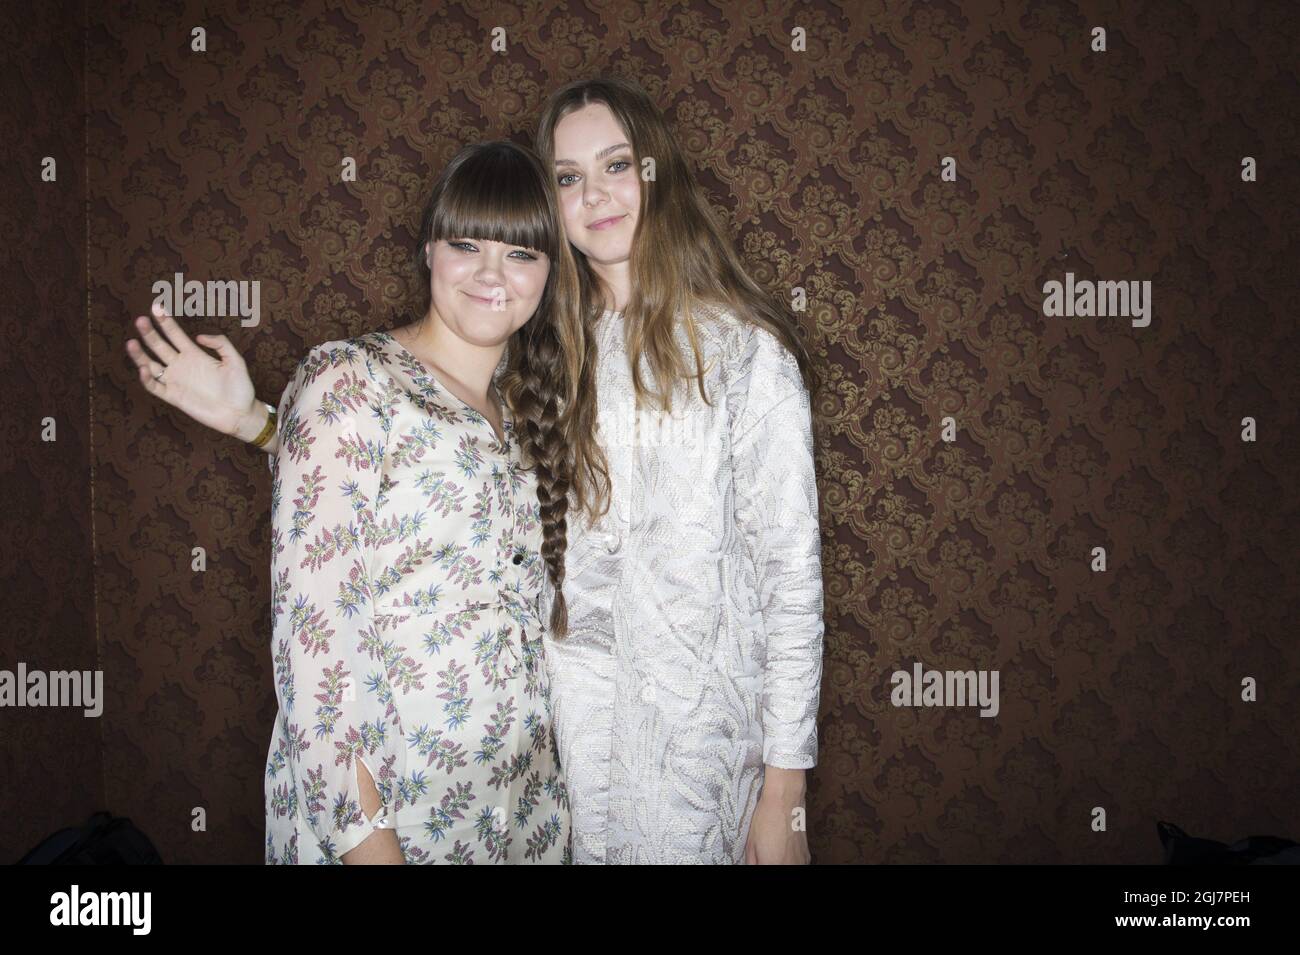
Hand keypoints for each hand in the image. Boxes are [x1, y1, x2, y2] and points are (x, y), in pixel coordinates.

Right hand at [125, 304, 262, 439]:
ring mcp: (176, 380)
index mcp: (194, 354)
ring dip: (140, 355)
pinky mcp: (173, 397)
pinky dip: (147, 379)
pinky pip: (155, 387)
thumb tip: (198, 336)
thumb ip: (221, 344)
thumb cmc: (240, 388)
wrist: (240, 414)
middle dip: (149, 333)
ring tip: (131, 342)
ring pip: (151, 364)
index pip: (175, 334)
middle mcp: (181, 365)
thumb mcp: (236, 361)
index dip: (165, 321)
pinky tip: (144, 369)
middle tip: (140, 320)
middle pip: (159, 346)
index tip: (156, 307)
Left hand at [743, 767, 810, 863]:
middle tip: (764, 855)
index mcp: (772, 864)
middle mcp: (789, 866)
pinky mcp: (806, 855)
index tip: (758, 859)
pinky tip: (783, 850)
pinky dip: (789, 861)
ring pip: (787, 867)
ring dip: (780, 863)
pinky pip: (796, 863)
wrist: (785, 800)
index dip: (760, 863)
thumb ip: (751, 861)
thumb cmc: (766, 818)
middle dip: (768, 863)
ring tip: (773, 852)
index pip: (762, 871)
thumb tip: (753, 866)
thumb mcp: (750, 844)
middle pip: (776, 870)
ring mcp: (800, 862)